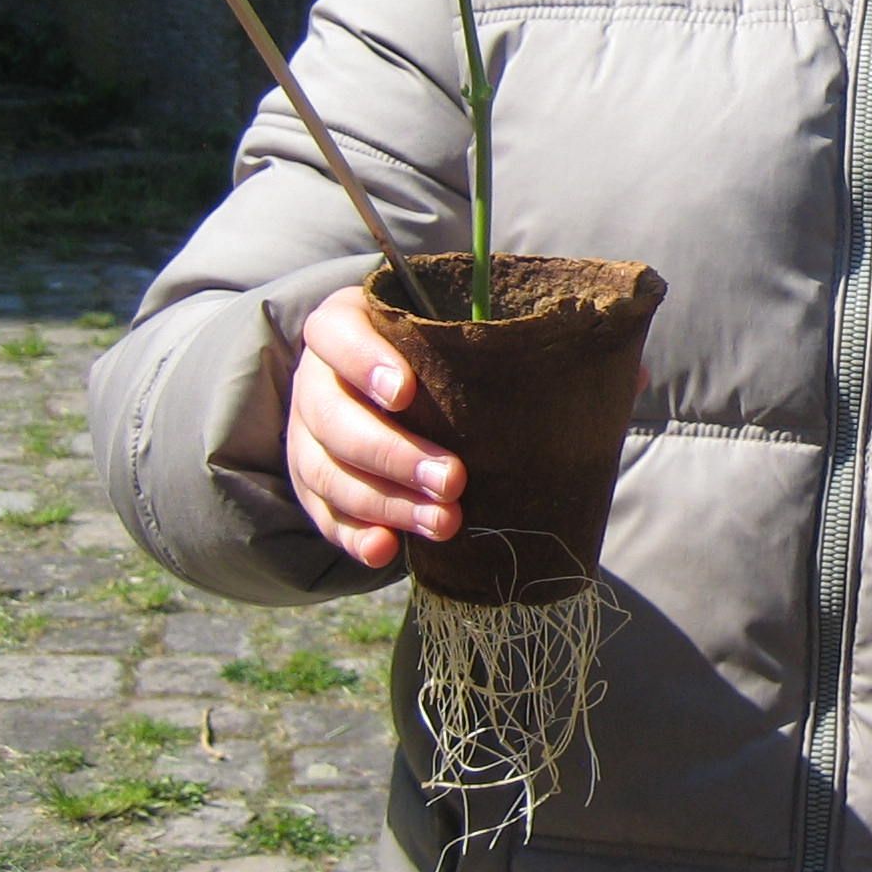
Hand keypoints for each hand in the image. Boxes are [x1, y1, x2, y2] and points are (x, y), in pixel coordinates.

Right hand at [287, 287, 465, 567]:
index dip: (364, 362)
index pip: (338, 335)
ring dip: (388, 503)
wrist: (388, 384)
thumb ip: (480, 327)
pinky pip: (325, 515)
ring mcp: (306, 435)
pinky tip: (388, 549)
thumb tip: (566, 342)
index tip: (404, 391)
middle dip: (394, 454)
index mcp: (342, 326)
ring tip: (444, 522)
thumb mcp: (444, 323)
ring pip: (329, 473)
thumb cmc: (435, 348)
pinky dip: (355, 536)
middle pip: (336, 418)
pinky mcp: (312, 483)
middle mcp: (315, 381)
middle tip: (453, 480)